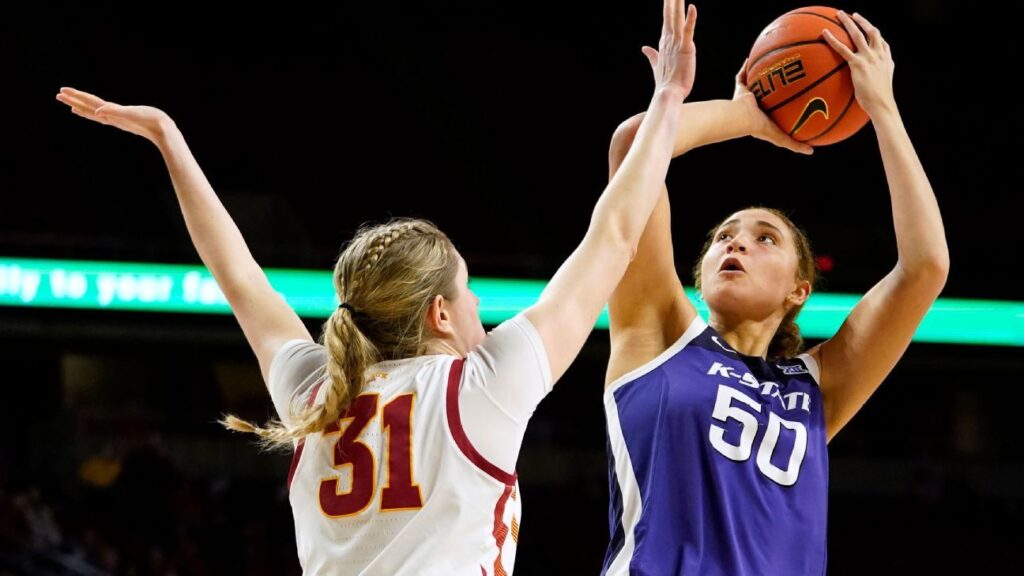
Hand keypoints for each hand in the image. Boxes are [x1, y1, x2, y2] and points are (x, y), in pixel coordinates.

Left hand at [56, 87, 174, 143]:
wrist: (165, 132)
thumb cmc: (150, 121)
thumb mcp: (132, 114)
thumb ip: (115, 112)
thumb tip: (98, 112)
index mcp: (112, 113)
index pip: (89, 103)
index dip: (76, 96)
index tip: (62, 91)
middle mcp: (112, 116)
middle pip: (88, 108)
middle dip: (74, 101)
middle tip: (59, 95)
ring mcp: (118, 119)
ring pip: (95, 113)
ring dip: (83, 108)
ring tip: (71, 106)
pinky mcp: (125, 120)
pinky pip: (106, 116)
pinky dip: (97, 113)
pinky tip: (96, 113)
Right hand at [642, 0, 696, 98]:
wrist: (668, 94)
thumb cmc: (665, 82)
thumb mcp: (657, 65)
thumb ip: (652, 55)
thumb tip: (644, 48)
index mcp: (664, 43)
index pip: (667, 19)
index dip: (668, 6)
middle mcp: (668, 40)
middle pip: (670, 15)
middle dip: (671, 1)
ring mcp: (676, 44)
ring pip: (677, 18)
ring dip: (677, 4)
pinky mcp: (686, 49)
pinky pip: (688, 31)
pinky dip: (690, 19)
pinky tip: (692, 7)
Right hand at [733, 60, 812, 154]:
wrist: (743, 119)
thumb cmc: (761, 128)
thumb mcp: (782, 138)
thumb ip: (795, 145)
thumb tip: (812, 152)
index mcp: (765, 117)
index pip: (777, 111)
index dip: (783, 106)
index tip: (793, 99)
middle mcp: (756, 106)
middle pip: (767, 94)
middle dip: (774, 87)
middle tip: (787, 77)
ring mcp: (748, 97)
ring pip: (755, 83)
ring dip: (761, 74)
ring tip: (772, 63)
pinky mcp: (740, 89)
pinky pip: (742, 75)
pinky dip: (745, 67)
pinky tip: (751, 57)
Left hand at [822, 11, 895, 117]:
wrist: (881, 104)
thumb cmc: (880, 100)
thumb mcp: (883, 85)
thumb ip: (878, 77)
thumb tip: (870, 80)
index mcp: (886, 59)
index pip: (882, 42)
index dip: (875, 33)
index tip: (868, 27)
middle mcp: (879, 55)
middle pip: (872, 31)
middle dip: (862, 21)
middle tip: (853, 15)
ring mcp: (869, 58)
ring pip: (858, 34)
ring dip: (848, 22)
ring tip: (839, 15)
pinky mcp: (858, 64)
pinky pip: (842, 48)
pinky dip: (833, 39)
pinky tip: (824, 33)